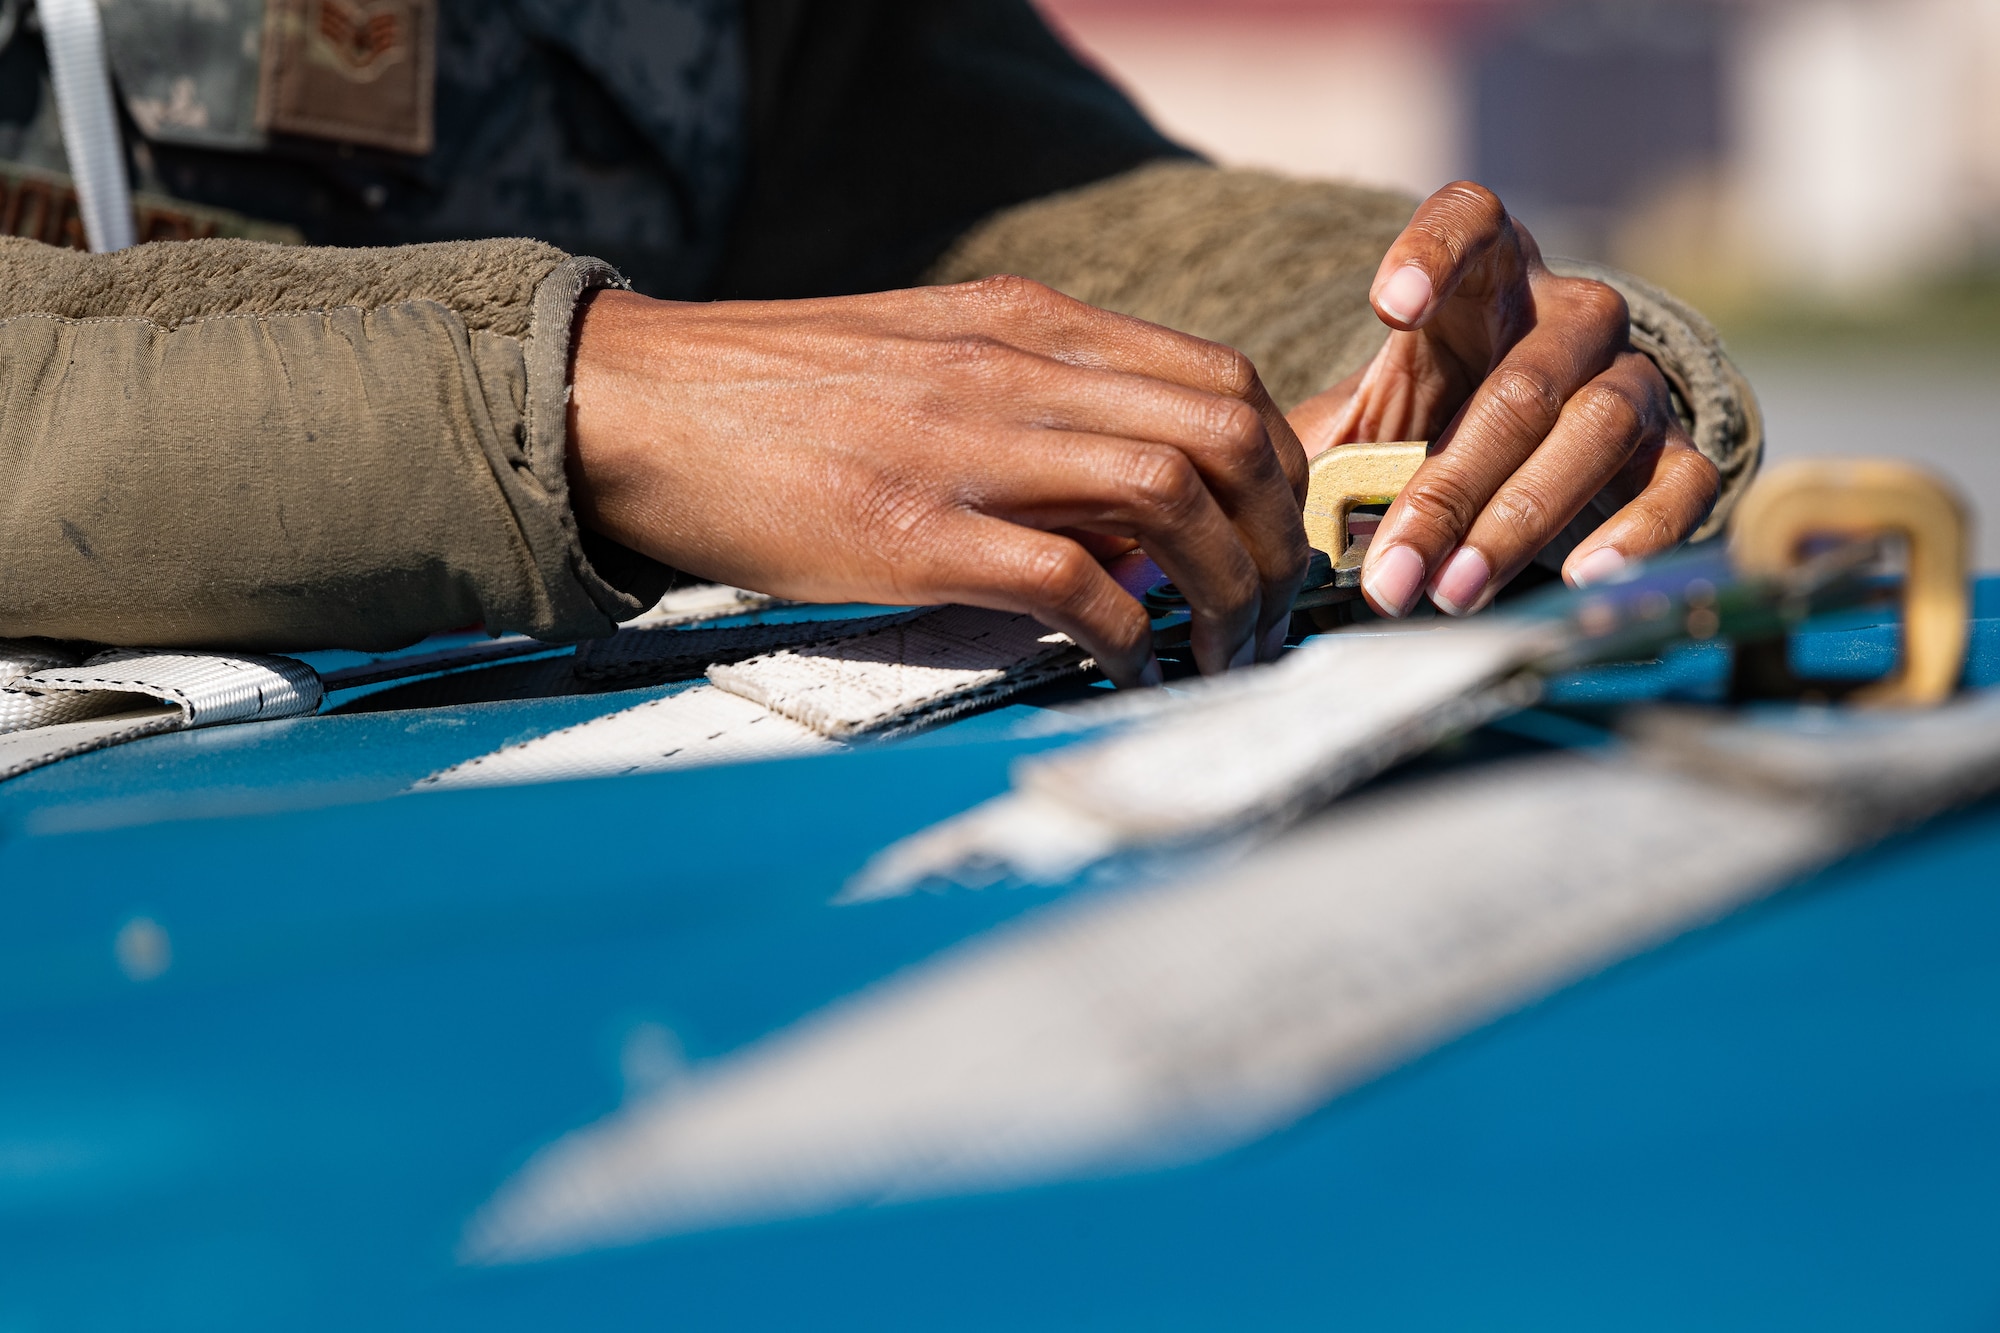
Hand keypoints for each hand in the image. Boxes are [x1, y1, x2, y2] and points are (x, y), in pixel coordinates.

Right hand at [564, 279, 1309, 685]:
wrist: (639, 405)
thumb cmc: (781, 395)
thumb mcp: (930, 357)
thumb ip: (1037, 404)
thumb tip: (1132, 506)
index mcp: (1024, 323)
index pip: (1218, 377)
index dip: (1277, 466)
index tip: (1270, 534)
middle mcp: (1015, 370)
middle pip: (1224, 433)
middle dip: (1275, 535)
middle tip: (1266, 604)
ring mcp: (966, 449)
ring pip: (1172, 499)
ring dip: (1224, 590)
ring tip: (1220, 648)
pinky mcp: (913, 535)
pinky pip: (1072, 586)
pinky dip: (1126, 637)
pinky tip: (1123, 669)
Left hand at [1287, 182, 1719, 617]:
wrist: (1506, 466)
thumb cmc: (1417, 435)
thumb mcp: (1360, 427)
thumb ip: (1323, 451)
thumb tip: (1275, 524)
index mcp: (1483, 278)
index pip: (1470, 221)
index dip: (1435, 253)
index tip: (1389, 307)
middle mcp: (1569, 314)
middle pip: (1522, 383)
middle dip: (1449, 490)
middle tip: (1391, 570)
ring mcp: (1631, 377)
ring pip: (1595, 430)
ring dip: (1518, 521)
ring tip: (1453, 591)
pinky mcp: (1676, 448)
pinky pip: (1681, 482)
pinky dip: (1638, 533)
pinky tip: (1579, 575)